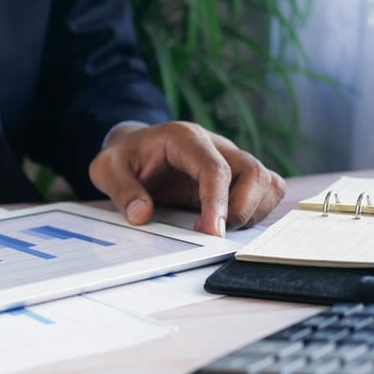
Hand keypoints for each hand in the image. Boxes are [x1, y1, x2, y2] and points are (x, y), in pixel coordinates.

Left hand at [89, 122, 285, 235]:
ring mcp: (230, 160)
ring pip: (266, 182)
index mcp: (186, 139)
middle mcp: (216, 145)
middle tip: (211, 234)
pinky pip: (266, 191)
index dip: (218, 201)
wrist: (134, 148)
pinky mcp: (236, 177)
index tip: (212, 232)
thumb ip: (122, 190)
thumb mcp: (107, 169)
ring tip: (218, 228)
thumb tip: (142, 215)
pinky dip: (256, 211)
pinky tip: (228, 222)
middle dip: (241, 209)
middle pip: (253, 172)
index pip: (215, 168)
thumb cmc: (124, 157)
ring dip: (251, 212)